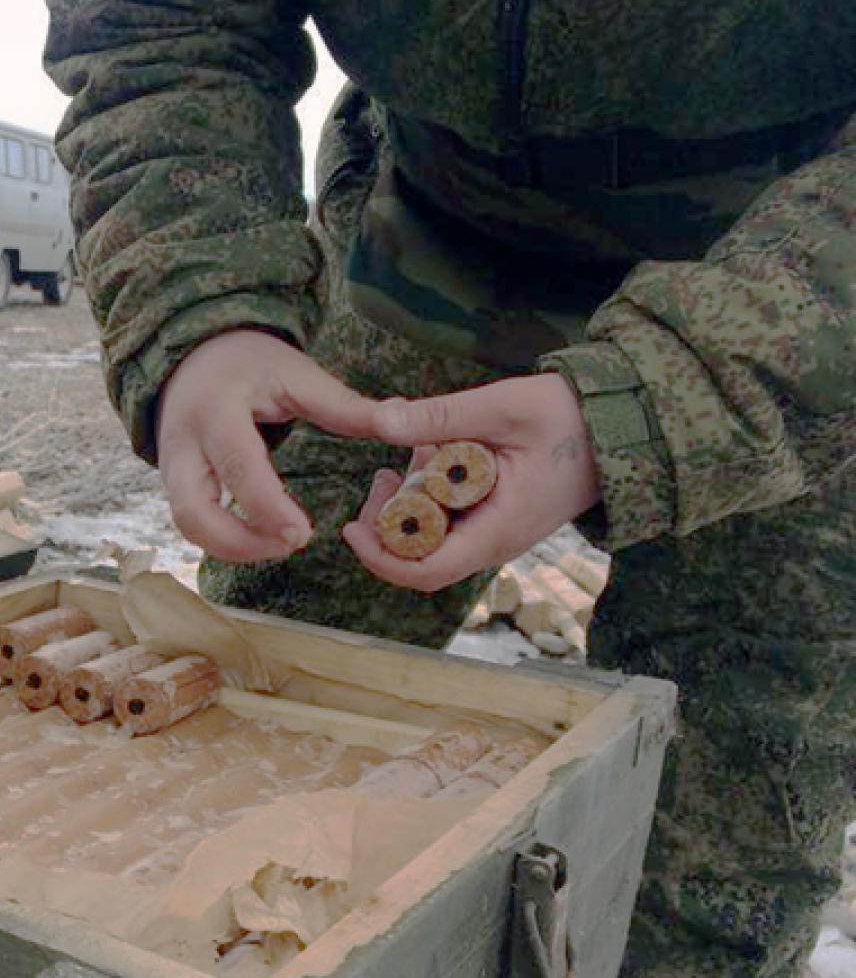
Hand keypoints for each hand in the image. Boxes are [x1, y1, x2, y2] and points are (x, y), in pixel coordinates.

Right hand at [156, 331, 379, 560]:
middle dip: (240, 543)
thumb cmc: (249, 363)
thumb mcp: (295, 373)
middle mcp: (182, 444)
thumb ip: (343, 405)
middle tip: (290, 545)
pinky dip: (225, 538)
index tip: (302, 535)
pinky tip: (262, 536)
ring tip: (281, 543)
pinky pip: (192, 523)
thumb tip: (401, 421)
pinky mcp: (172, 484)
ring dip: (232, 547)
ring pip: (189, 527)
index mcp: (216, 410)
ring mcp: (170, 469)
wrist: (192, 356)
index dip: (267, 508)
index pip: (238, 468)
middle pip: (194, 514)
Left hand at [327, 374, 599, 590]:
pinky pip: (453, 519)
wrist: (625, 426)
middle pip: (421, 557)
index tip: (352, 527)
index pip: (426, 571)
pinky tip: (432, 454)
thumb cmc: (571, 417)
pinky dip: (432, 493)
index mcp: (498, 530)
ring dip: (410, 504)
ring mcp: (497, 532)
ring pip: (435, 536)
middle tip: (380, 477)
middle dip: (388, 523)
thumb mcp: (503, 406)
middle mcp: (495, 542)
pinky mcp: (498, 517)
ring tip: (407, 458)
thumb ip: (441, 415)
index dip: (380, 557)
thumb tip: (380, 420)